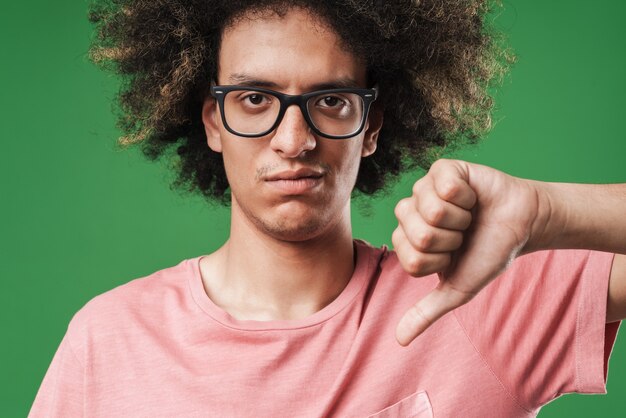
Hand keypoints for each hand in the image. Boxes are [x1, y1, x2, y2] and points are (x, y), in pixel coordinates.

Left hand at [392, 159, 541, 345]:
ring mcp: (423, 189)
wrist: (521, 224)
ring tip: (468, 215)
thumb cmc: (487, 254)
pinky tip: (470, 195)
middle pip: (419, 235)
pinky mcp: (441, 169)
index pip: (412, 259)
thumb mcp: (457, 288)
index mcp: (408, 241)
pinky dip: (466, 195)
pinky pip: (444, 185)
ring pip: (431, 211)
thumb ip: (426, 312)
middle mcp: (410, 213)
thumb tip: (400, 341)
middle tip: (463, 233)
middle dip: (452, 239)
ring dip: (460, 218)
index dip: (441, 260)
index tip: (455, 254)